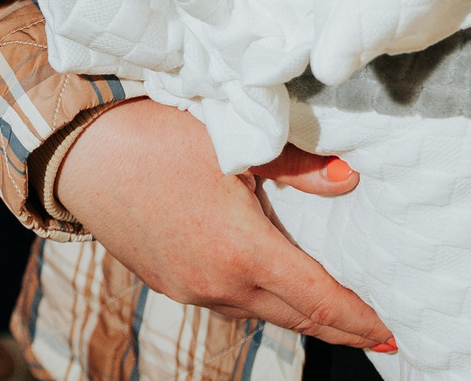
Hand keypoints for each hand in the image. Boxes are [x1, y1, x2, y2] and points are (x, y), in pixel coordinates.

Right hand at [54, 97, 392, 351]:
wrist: (80, 154)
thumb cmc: (157, 136)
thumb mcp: (236, 139)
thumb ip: (297, 166)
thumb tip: (348, 178)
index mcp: (243, 250)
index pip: (318, 300)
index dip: (358, 320)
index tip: (390, 333)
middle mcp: (218, 283)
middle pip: (294, 318)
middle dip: (339, 327)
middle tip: (375, 332)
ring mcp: (190, 289)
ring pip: (259, 311)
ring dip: (298, 312)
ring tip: (329, 307)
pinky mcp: (169, 283)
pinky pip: (228, 301)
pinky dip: (260, 299)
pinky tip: (268, 285)